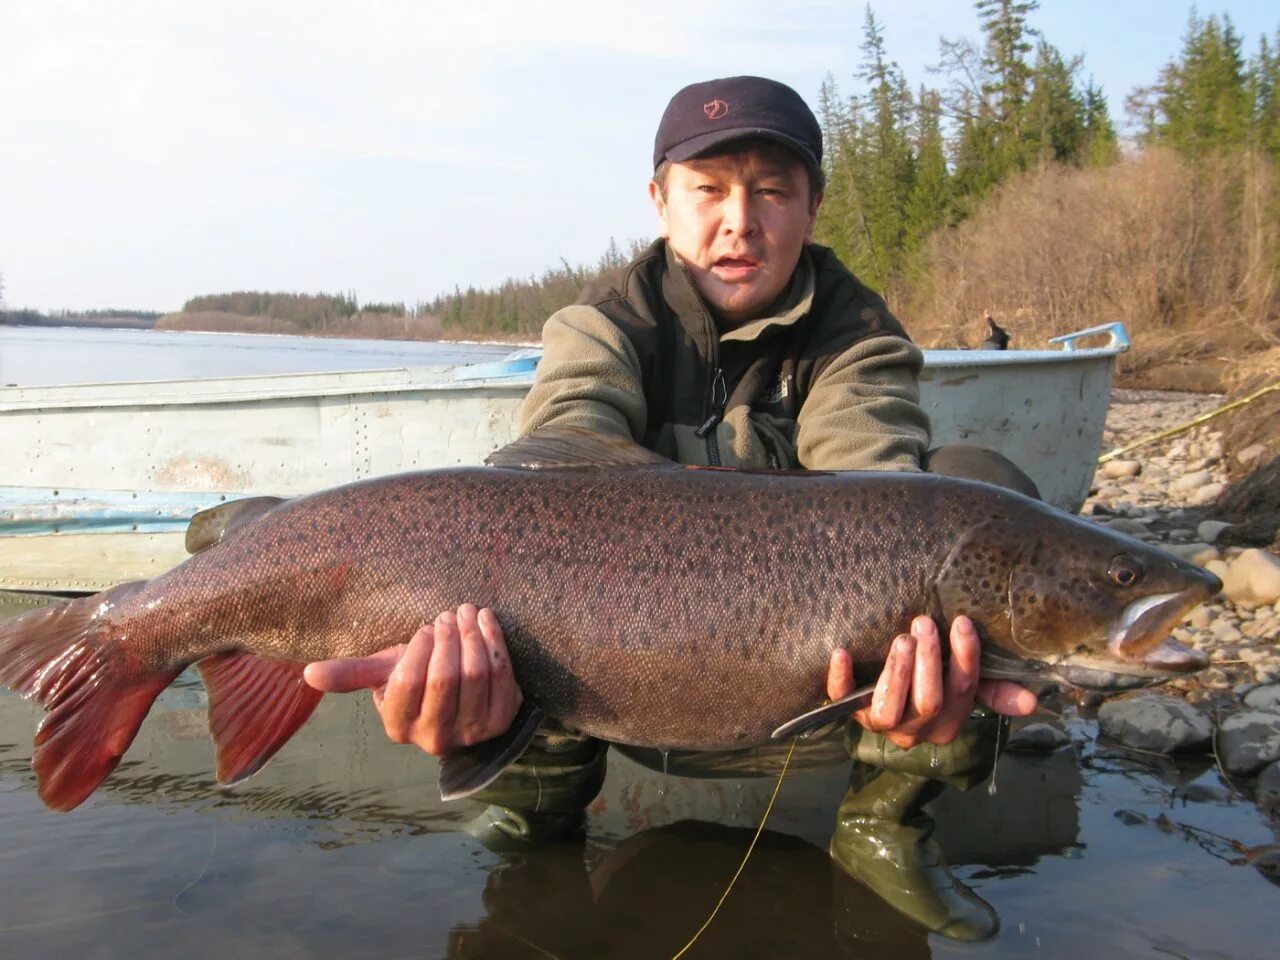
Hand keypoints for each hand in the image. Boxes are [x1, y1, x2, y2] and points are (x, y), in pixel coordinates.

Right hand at [302, 604, 521, 755]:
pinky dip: (495, 643)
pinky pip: (502, 676)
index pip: (409, 682)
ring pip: (476, 675)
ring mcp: (471, 733)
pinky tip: (487, 623)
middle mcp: (434, 739)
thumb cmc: (418, 679)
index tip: (425, 629)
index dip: (419, 649)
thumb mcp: (384, 674)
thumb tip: (307, 673)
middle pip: (445, 679)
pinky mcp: (501, 722)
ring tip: (467, 613)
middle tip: (449, 615)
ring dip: (473, 636)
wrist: (461, 699)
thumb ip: (350, 673)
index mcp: (399, 727)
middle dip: (448, 638)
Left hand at [825, 615, 1036, 749]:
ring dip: (897, 672)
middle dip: (929, 661)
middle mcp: (916, 731)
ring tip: (900, 639)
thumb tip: (1033, 701)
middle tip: (923, 624)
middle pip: (929, 701)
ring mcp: (881, 725)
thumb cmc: (929, 683)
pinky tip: (842, 652)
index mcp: (948, 724)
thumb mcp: (961, 687)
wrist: (877, 699)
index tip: (961, 622)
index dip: (965, 657)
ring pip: (890, 708)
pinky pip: (842, 701)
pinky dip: (840, 678)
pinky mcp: (850, 712)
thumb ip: (994, 692)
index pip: (963, 692)